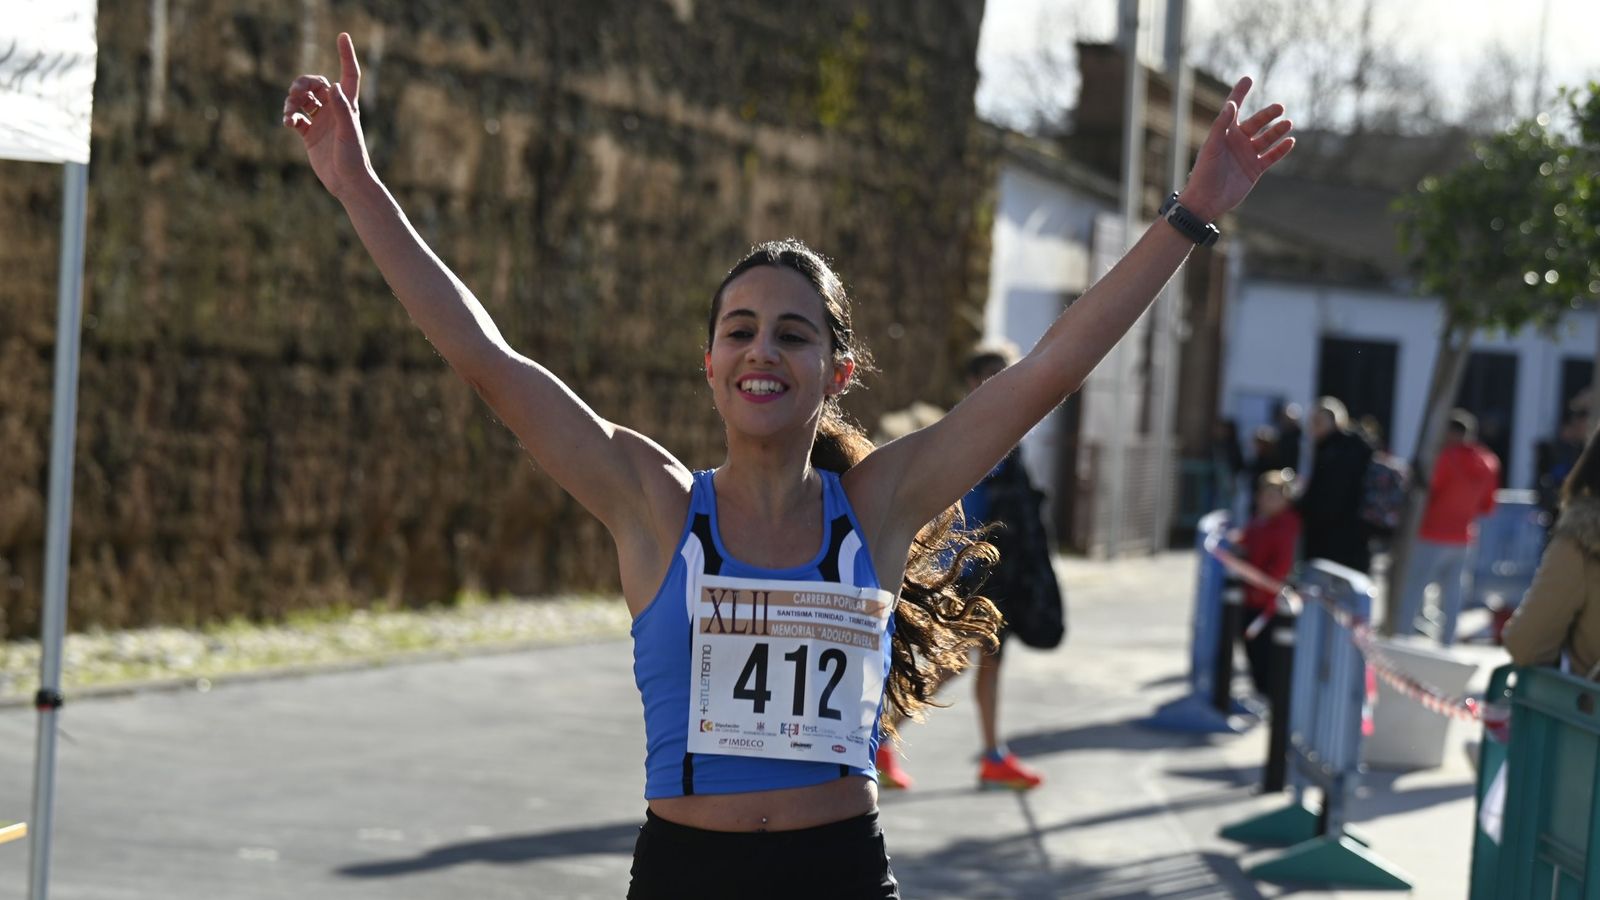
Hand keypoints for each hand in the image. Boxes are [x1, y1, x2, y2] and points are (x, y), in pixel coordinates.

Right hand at [281, 33, 371, 199]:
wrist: (346, 183)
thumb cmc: (353, 158)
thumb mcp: (347, 132)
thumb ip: (341, 109)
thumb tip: (332, 86)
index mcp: (348, 105)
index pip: (348, 74)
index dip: (346, 55)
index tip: (342, 36)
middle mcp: (334, 110)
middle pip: (315, 84)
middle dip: (303, 84)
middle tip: (296, 92)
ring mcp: (321, 121)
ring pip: (302, 100)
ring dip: (292, 101)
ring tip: (290, 112)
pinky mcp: (310, 134)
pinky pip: (296, 117)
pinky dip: (290, 116)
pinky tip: (289, 122)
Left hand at [1178, 77, 1293, 220]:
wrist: (1206, 201)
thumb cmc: (1204, 172)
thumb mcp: (1212, 146)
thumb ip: (1221, 125)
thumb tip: (1231, 104)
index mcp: (1224, 133)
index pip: (1234, 108)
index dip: (1240, 93)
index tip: (1248, 79)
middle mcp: (1237, 142)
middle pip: (1257, 123)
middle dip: (1268, 115)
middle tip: (1280, 108)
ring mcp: (1247, 155)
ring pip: (1267, 139)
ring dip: (1278, 131)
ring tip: (1289, 123)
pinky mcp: (1255, 169)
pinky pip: (1272, 157)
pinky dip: (1282, 149)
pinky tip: (1291, 141)